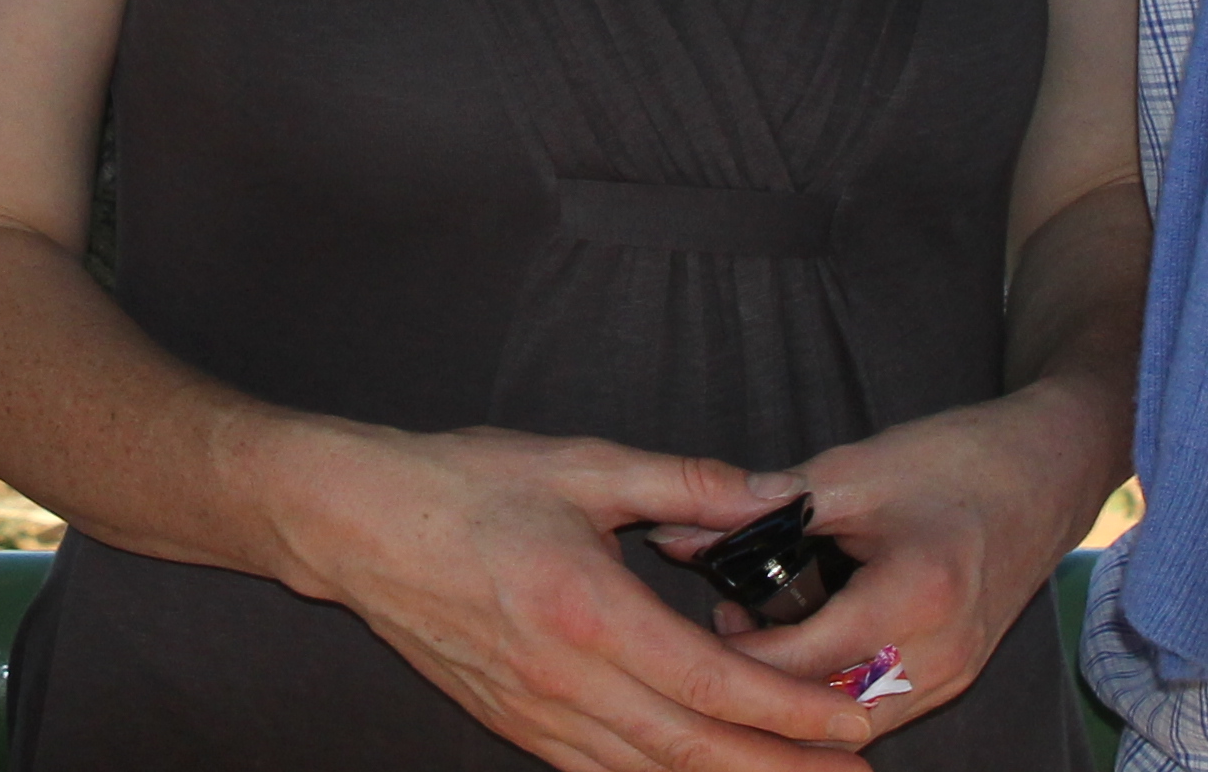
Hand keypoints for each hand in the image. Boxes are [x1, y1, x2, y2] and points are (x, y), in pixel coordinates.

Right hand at [257, 420, 887, 770]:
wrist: (356, 526)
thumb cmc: (461, 486)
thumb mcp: (580, 465)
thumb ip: (682, 483)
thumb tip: (768, 492)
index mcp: (590, 613)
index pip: (713, 685)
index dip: (791, 713)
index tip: (852, 721)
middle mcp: (566, 682)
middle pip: (693, 752)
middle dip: (782, 771)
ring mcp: (536, 715)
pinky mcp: (514, 725)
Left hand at [688, 380, 1122, 724]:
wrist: (1051, 468)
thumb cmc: (959, 460)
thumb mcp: (855, 470)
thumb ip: (766, 506)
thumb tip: (676, 531)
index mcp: (912, 600)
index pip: (797, 663)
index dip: (735, 648)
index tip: (705, 609)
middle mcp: (937, 657)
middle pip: (822, 713)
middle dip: (761, 686)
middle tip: (724, 631)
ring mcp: (953, 677)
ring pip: (853, 724)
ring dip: (798, 700)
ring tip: (760, 642)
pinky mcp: (958, 678)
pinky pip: (883, 711)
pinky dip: (836, 696)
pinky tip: (806, 655)